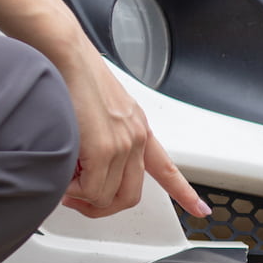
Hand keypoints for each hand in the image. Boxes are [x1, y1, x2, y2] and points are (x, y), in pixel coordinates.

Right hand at [50, 43, 209, 218]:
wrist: (62, 53)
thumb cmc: (69, 75)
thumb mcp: (96, 109)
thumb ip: (99, 137)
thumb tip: (82, 167)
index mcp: (137, 127)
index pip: (166, 168)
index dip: (183, 192)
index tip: (200, 209)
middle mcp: (135, 136)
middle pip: (130, 195)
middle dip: (102, 207)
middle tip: (80, 202)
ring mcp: (123, 143)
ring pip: (108, 196)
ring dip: (83, 199)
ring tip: (65, 185)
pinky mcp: (105, 147)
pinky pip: (91, 190)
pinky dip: (74, 192)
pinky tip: (63, 180)